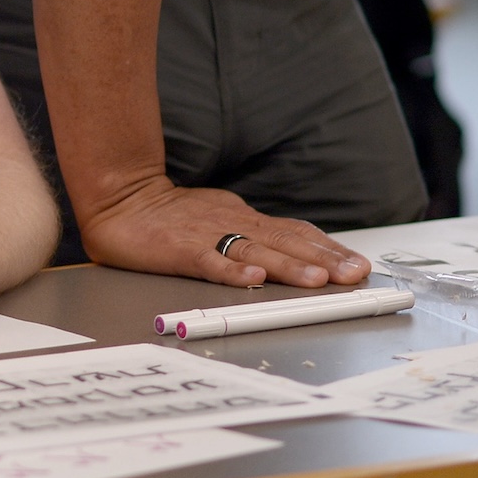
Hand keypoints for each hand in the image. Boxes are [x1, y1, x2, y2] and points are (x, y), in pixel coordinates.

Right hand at [76, 177, 371, 287]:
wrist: (119, 196)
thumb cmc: (167, 214)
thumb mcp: (219, 217)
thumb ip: (249, 233)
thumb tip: (288, 250)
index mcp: (243, 218)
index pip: (295, 232)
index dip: (328, 248)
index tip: (358, 264)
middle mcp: (233, 223)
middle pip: (286, 242)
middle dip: (324, 259)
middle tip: (356, 275)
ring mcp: (207, 236)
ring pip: (256, 251)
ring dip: (290, 267)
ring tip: (319, 280)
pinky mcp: (180, 249)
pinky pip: (210, 261)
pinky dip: (232, 270)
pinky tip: (252, 280)